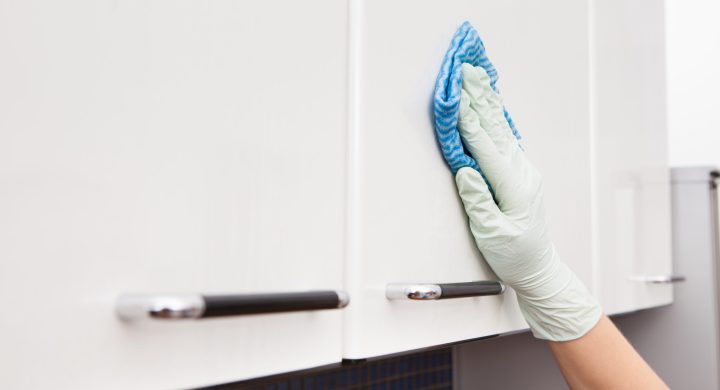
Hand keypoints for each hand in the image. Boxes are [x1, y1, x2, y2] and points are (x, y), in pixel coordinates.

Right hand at [453, 63, 600, 340]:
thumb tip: (465, 171)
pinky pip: (505, 139)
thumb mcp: (493, 235)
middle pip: (496, 130)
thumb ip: (479, 202)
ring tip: (476, 80)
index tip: (458, 97)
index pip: (486, 149)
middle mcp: (523, 173)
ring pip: (501, 131)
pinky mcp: (520, 174)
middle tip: (466, 73)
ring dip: (486, 103)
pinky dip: (494, 119)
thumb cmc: (515, 256)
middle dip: (479, 99)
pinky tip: (490, 106)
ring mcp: (524, 171)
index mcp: (515, 188)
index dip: (469, 122)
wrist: (539, 268)